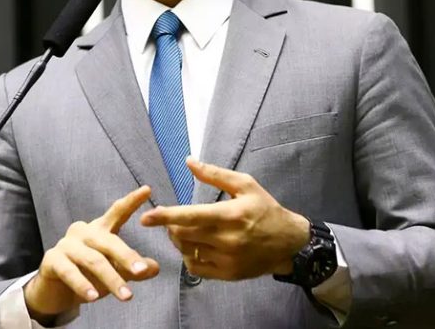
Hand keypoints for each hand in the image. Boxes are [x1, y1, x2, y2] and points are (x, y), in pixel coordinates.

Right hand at [24, 186, 159, 322]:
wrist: (54, 292)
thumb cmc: (88, 275)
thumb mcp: (114, 272)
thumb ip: (132, 269)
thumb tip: (154, 268)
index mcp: (100, 229)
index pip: (117, 212)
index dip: (131, 201)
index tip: (147, 189)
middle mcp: (83, 232)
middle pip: (108, 241)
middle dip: (126, 256)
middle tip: (141, 271)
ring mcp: (66, 244)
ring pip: (93, 260)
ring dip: (111, 279)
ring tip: (126, 296)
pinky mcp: (52, 260)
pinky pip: (70, 272)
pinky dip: (83, 285)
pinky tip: (93, 297)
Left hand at [140, 157, 309, 280]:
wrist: (288, 242)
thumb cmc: (265, 209)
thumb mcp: (245, 185)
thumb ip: (215, 175)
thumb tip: (189, 161)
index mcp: (230, 215)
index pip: (190, 216)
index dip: (165, 216)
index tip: (146, 217)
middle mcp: (227, 239)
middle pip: (183, 235)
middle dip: (171, 226)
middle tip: (172, 220)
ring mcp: (227, 260)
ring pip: (187, 251)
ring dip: (179, 240)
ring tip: (185, 231)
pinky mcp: (227, 274)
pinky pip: (196, 268)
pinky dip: (189, 256)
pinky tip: (195, 246)